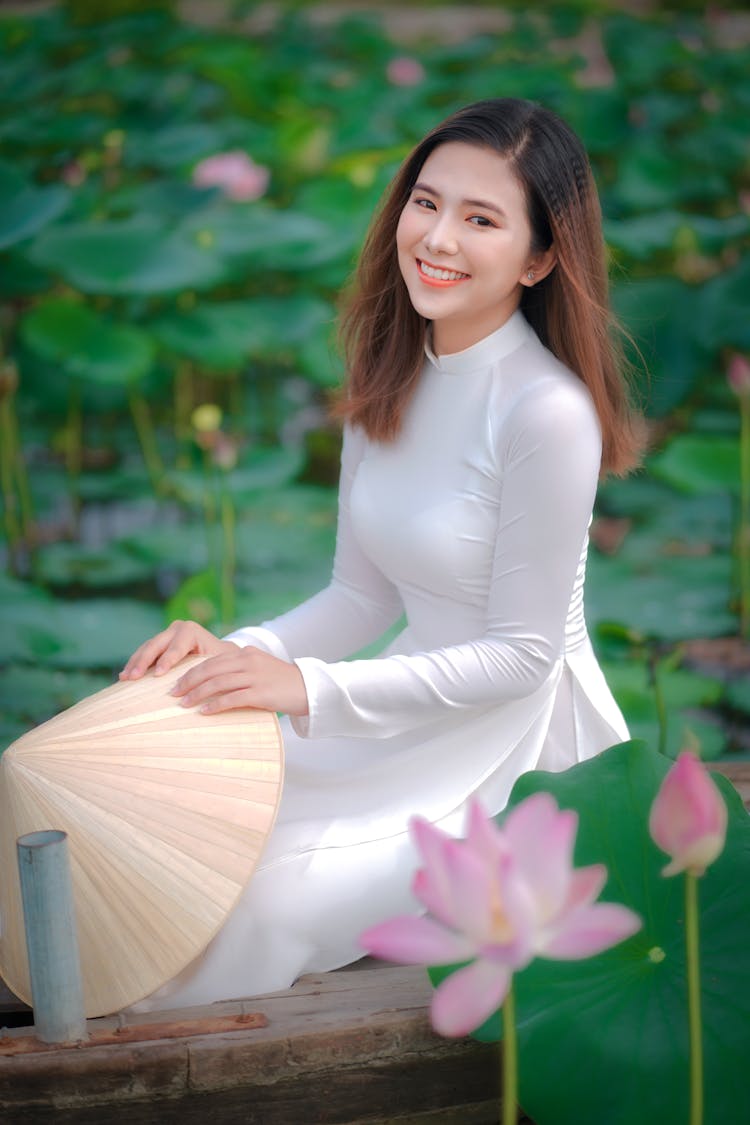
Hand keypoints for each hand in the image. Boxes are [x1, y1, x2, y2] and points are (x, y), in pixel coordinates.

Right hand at [119, 620, 232, 680]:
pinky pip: (142, 653)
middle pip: (156, 645)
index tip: (158, 674)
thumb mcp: (219, 661)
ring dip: (134, 663)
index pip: (177, 646)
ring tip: (125, 678)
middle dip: (144, 661)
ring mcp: (165, 635)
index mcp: (191, 631)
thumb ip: (211, 667)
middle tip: (133, 677)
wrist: (218, 653)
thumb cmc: (221, 660)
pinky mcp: (157, 644)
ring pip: (146, 648)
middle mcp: (176, 629)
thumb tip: (204, 682)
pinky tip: (124, 677)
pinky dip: (133, 664)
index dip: (167, 660)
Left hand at [169, 647, 308, 716]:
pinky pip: (232, 698)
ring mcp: (255, 676)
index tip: (176, 682)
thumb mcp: (260, 669)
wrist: (309, 689)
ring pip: (218, 682)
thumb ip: (239, 671)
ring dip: (197, 694)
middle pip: (210, 669)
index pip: (212, 660)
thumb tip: (214, 684)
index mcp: (246, 653)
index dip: (192, 671)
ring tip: (183, 704)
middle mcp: (248, 661)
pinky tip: (204, 712)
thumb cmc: (282, 683)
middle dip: (188, 681)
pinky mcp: (261, 693)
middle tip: (172, 693)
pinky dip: (215, 704)